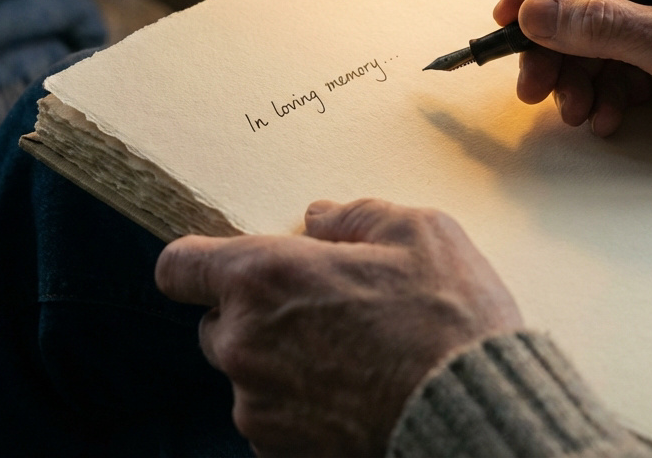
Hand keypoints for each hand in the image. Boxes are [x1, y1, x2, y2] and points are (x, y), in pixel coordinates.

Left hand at [154, 198, 522, 457]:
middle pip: (215, 323)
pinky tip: (354, 398)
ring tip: (351, 359)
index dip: (197, 265)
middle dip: (256, 315)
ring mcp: (257, 405)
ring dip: (281, 364)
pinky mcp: (279, 451)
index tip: (223, 268)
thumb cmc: (448, 320)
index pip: (178, 267)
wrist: (473, 420)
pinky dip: (301, 408)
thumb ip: (356, 216)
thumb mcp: (419, 234)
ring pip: (248, 375)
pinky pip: (274, 419)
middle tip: (322, 312)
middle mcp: (244, 343)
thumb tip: (319, 218)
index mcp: (264, 277)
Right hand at [494, 0, 651, 162]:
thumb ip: (605, 26)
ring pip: (590, 42)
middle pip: (579, 0)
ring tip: (576, 114)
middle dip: (552, 46)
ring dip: (573, 79)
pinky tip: (605, 120)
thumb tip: (533, 13)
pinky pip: (613, 73)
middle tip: (532, 87)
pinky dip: (601, 97)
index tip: (509, 19)